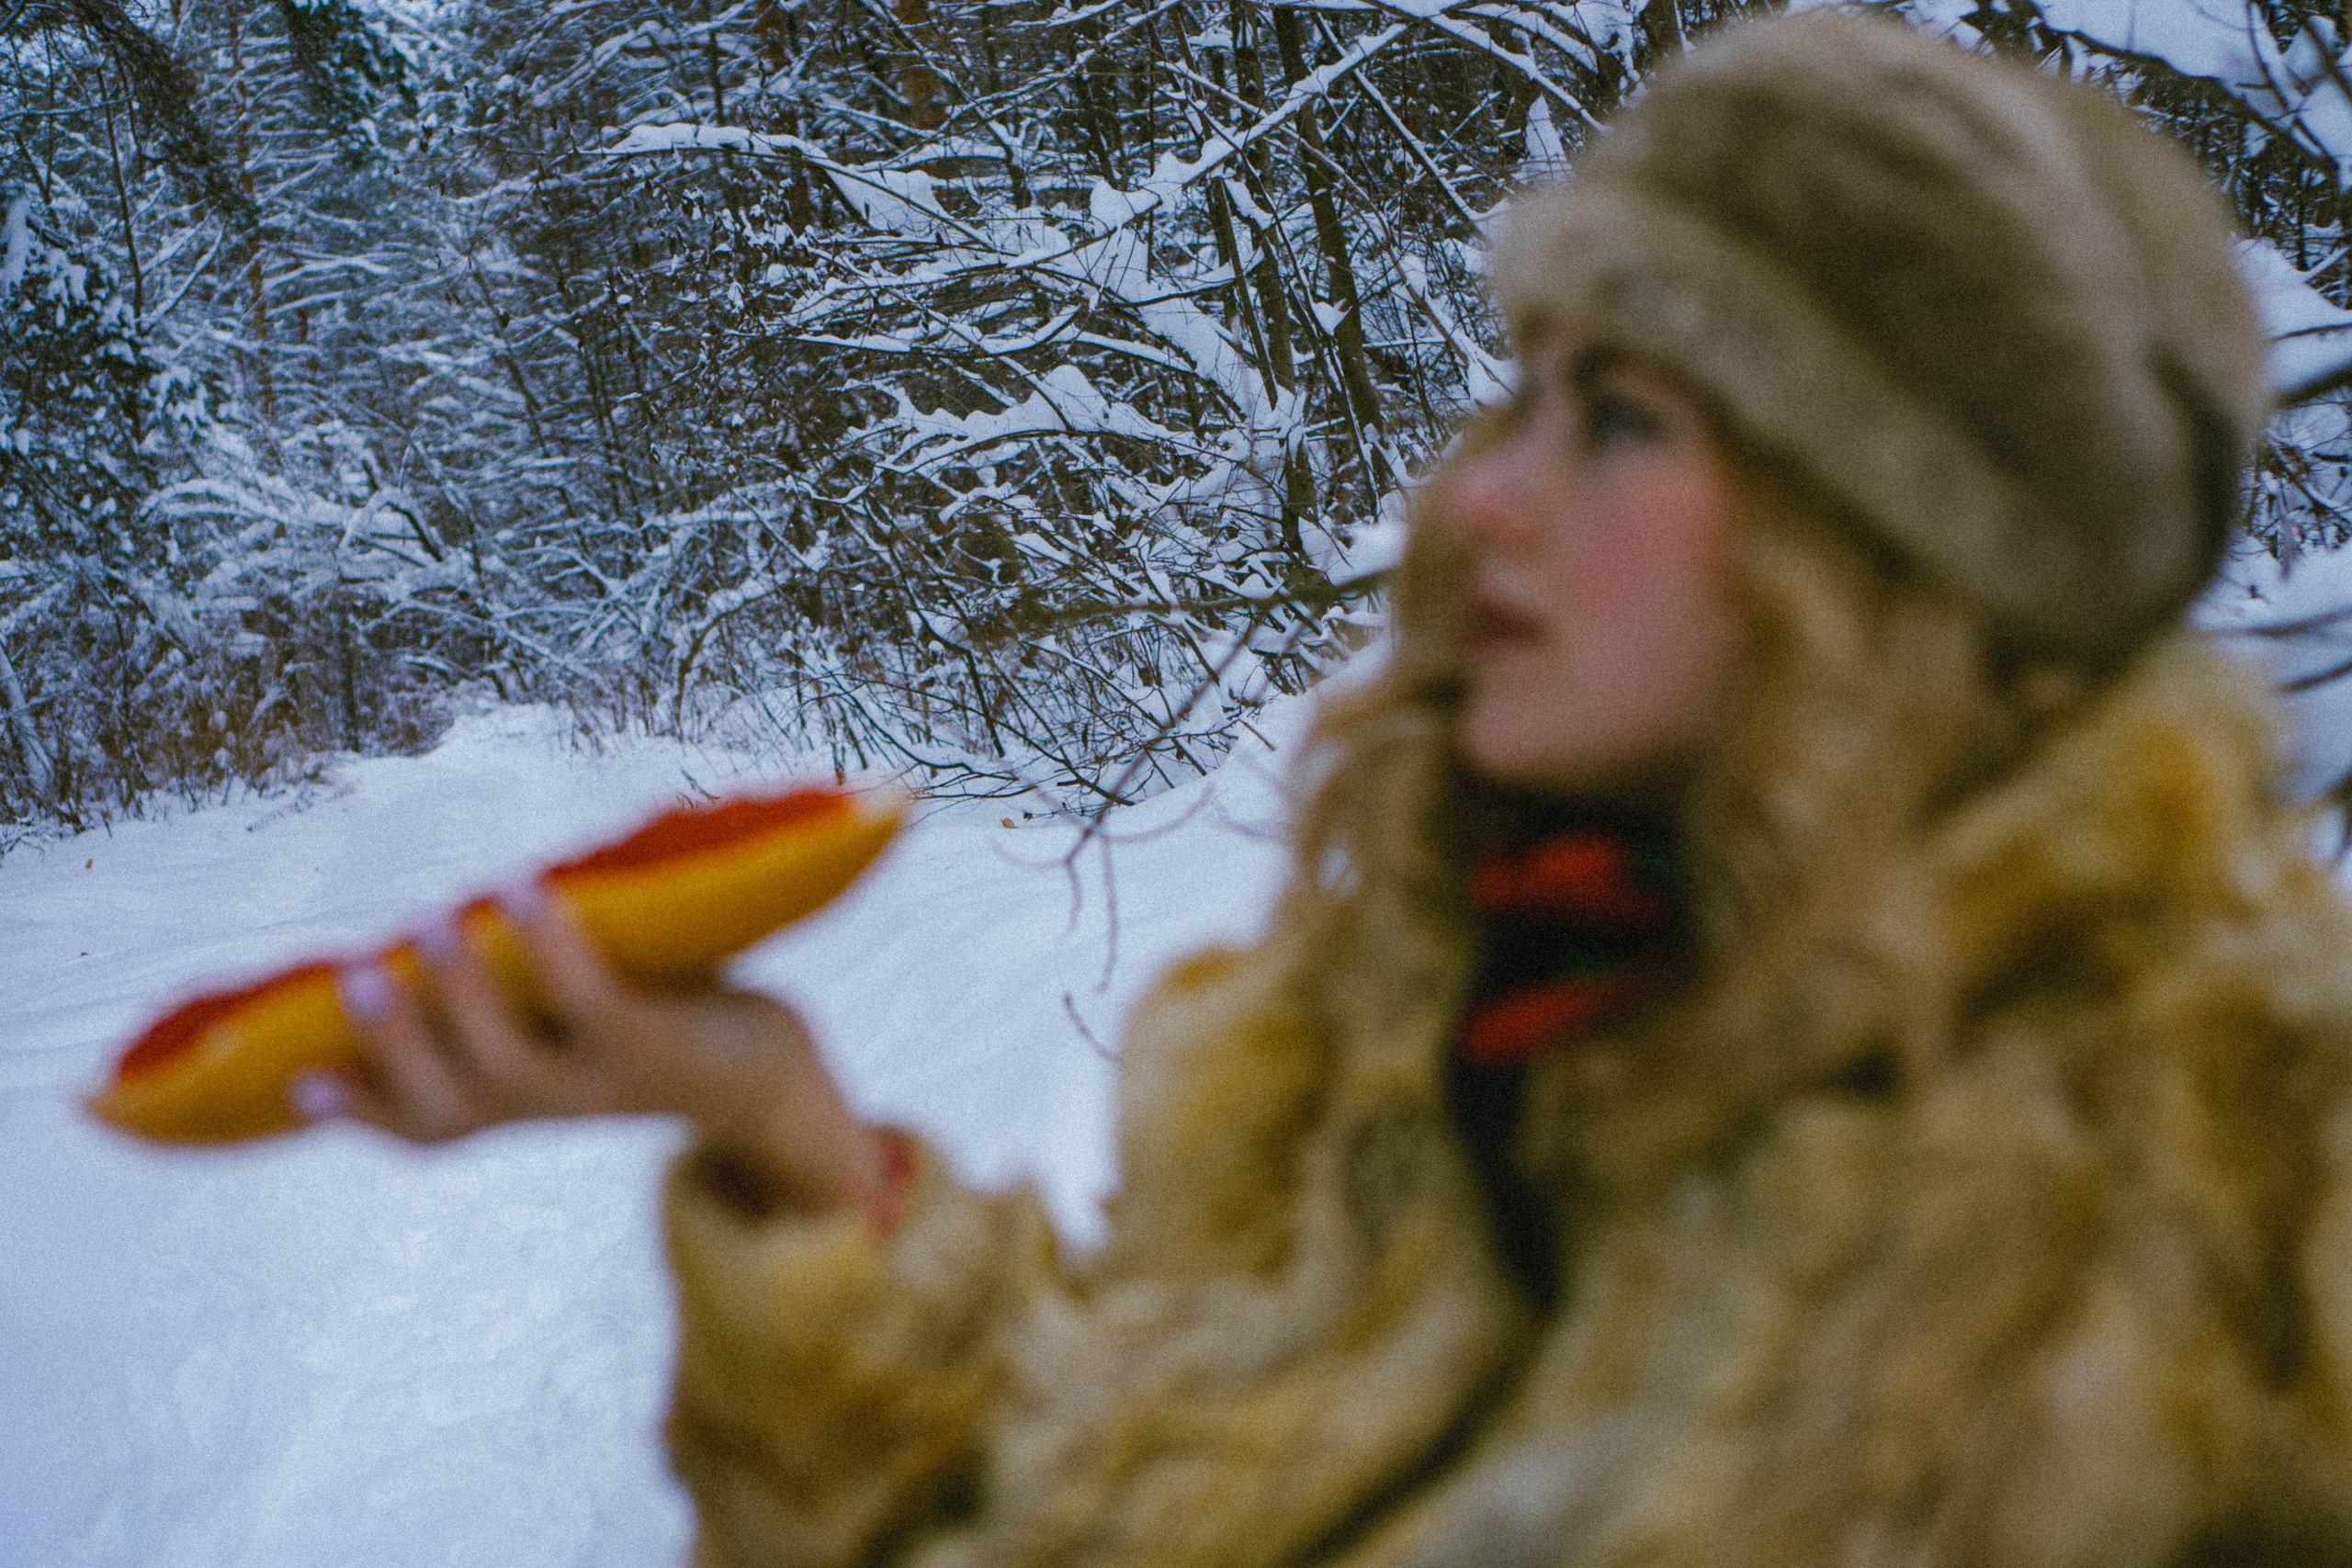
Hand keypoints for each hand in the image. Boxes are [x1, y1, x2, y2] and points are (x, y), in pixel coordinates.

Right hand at [304, 883, 883, 1220]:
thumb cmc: (654, 1025)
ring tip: (434, 921)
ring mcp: (601, 1086)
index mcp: (517, 1103)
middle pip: (449, 1103)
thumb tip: (439, 912)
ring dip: (463, 992)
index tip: (295, 1081)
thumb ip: (512, 991)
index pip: (425, 1127)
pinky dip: (553, 949)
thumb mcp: (571, 1019)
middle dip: (394, 1044)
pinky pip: (592, 1006)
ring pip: (507, 1062)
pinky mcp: (655, 1051)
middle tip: (354, 973)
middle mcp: (548, 1107)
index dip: (359, 1114)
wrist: (770, 1072)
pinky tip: (525, 890)